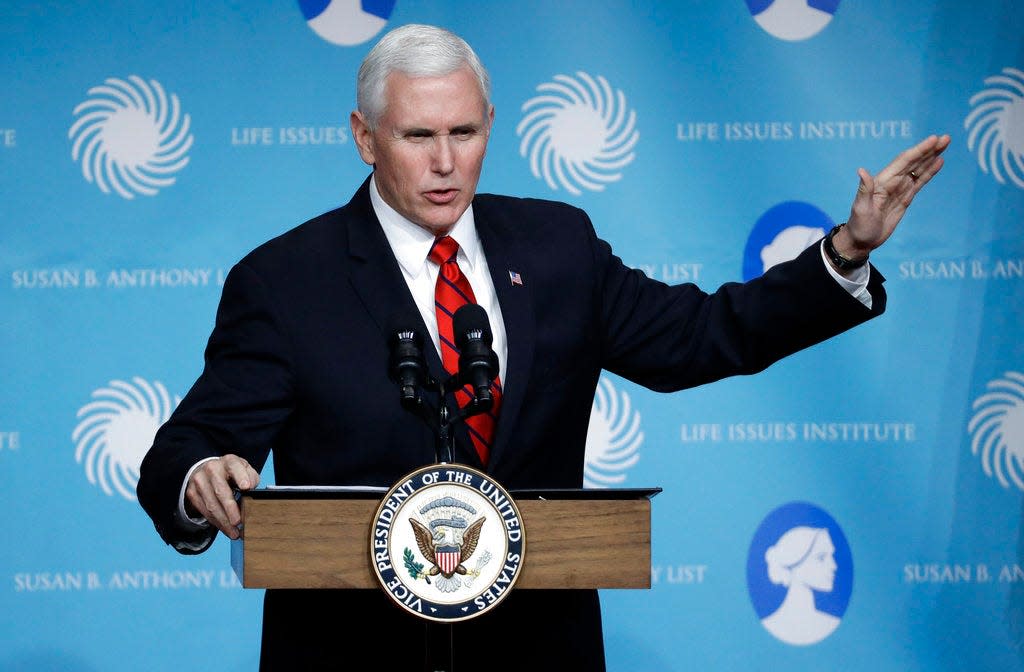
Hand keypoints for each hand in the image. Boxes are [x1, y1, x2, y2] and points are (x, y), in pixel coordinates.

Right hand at [185, 454, 259, 539]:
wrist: (209, 471)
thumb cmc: (232, 473)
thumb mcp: (245, 470)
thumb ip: (251, 478)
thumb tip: (250, 489)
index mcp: (229, 461)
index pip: (235, 466)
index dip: (241, 476)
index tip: (246, 487)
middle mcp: (212, 469)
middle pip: (221, 490)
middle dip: (230, 509)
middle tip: (238, 522)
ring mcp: (199, 481)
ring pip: (211, 504)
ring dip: (223, 521)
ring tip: (234, 533)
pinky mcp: (192, 493)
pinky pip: (204, 510)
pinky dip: (216, 522)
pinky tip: (225, 529)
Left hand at [833, 134, 951, 261]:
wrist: (861, 240)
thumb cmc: (859, 225)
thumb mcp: (860, 209)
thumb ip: (864, 190)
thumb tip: (862, 171)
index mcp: (882, 181)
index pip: (903, 162)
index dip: (919, 151)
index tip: (933, 140)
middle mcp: (891, 182)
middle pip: (914, 162)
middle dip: (929, 150)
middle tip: (946, 138)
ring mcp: (899, 189)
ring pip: (918, 169)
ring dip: (932, 157)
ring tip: (945, 144)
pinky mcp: (905, 198)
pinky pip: (919, 181)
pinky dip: (929, 172)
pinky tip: (938, 162)